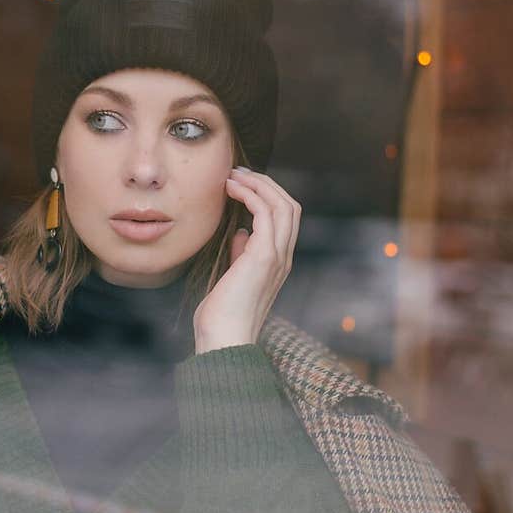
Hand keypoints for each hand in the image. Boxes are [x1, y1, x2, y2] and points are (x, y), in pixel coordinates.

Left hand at [193, 167, 301, 352]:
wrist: (224, 340)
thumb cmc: (222, 315)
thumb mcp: (233, 278)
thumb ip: (241, 255)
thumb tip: (241, 233)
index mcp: (278, 262)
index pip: (285, 218)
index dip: (267, 195)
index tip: (241, 184)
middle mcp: (283, 258)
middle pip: (290, 205)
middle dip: (266, 183)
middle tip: (238, 173)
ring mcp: (277, 257)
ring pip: (283, 205)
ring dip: (258, 184)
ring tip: (233, 176)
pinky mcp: (263, 257)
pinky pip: (265, 213)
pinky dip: (250, 195)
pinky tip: (231, 190)